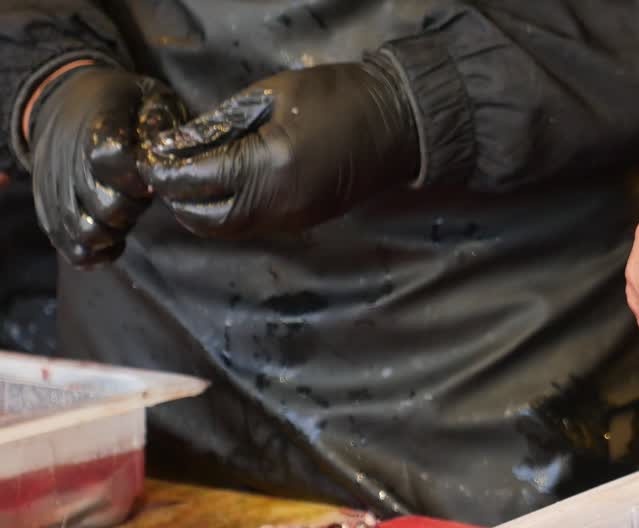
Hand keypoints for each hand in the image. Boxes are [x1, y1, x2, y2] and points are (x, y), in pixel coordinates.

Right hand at [28, 66, 184, 265]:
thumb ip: (162, 118)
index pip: (111, 158)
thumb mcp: (150, 96)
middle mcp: (68, 160)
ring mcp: (55, 187)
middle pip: (105, 206)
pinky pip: (69, 246)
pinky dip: (95, 252)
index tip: (148, 179)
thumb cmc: (122, 105)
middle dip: (132, 207)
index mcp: (96, 126)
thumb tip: (163, 149)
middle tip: (140, 195)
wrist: (64, 102)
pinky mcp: (48, 208)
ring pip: (85, 232)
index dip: (136, 175)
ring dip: (114, 233)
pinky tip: (113, 240)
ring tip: (125, 216)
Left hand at [144, 60, 418, 237]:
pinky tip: (223, 186)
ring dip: (202, 211)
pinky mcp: (304, 221)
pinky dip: (229, 211)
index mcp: (271, 166)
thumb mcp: (271, 95)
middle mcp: (280, 204)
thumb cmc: (338, 97)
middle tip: (164, 173)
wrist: (398, 123)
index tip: (150, 156)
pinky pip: (253, 225)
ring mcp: (294, 218)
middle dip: (178, 199)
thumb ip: (221, 123)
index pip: (198, 181)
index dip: (166, 171)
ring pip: (229, 229)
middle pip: (208, 219)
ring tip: (189, 181)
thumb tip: (179, 144)